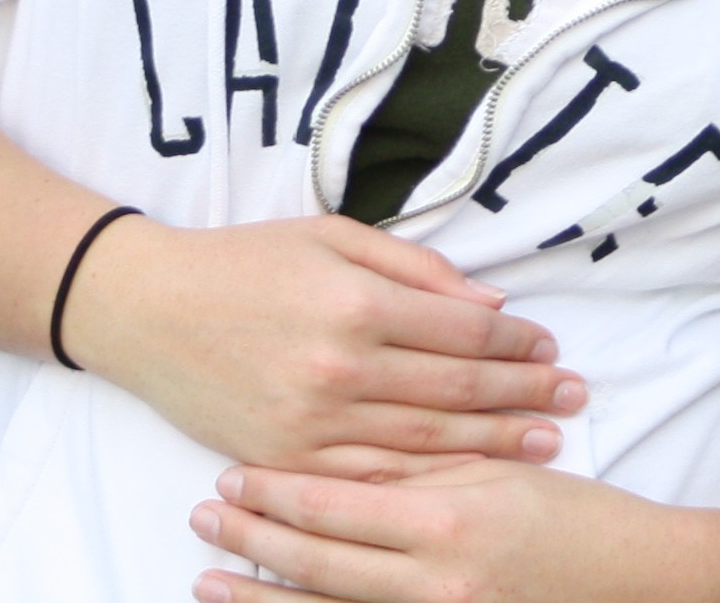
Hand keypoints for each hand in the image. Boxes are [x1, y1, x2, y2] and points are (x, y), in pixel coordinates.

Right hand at [61, 214, 587, 475]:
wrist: (146, 310)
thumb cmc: (246, 261)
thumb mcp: (335, 237)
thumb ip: (417, 271)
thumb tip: (490, 306)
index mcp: (356, 306)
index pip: (463, 333)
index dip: (517, 344)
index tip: (551, 349)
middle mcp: (337, 370)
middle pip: (455, 393)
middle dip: (523, 398)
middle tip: (573, 401)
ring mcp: (307, 424)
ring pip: (421, 445)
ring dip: (490, 445)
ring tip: (542, 444)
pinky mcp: (280, 459)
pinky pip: (365, 480)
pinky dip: (421, 480)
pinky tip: (464, 478)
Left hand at [190, 458, 719, 602]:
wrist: (637, 584)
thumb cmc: (577, 520)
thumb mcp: (505, 478)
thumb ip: (432, 465)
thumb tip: (353, 450)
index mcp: (449, 521)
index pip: (338, 504)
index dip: (279, 490)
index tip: (232, 471)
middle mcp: (432, 583)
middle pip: (317, 562)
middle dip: (254, 537)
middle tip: (204, 512)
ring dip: (258, 598)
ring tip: (204, 578)